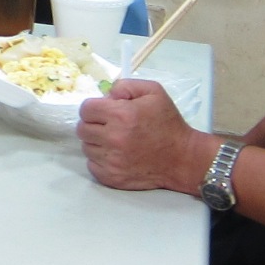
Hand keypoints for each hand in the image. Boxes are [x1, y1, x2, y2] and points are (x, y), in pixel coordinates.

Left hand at [75, 79, 217, 192]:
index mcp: (121, 115)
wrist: (182, 158)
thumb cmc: (168, 123)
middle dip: (94, 124)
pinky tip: (116, 156)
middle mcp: (113, 139)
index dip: (94, 108)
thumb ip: (125, 86)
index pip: (86, 109)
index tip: (104, 112)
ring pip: (86, 147)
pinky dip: (100, 160)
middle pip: (82, 129)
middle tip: (110, 126)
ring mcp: (111, 161)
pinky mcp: (112, 178)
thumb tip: (106, 95)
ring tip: (116, 141)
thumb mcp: (153, 92)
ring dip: (97, 142)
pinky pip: (92, 165)